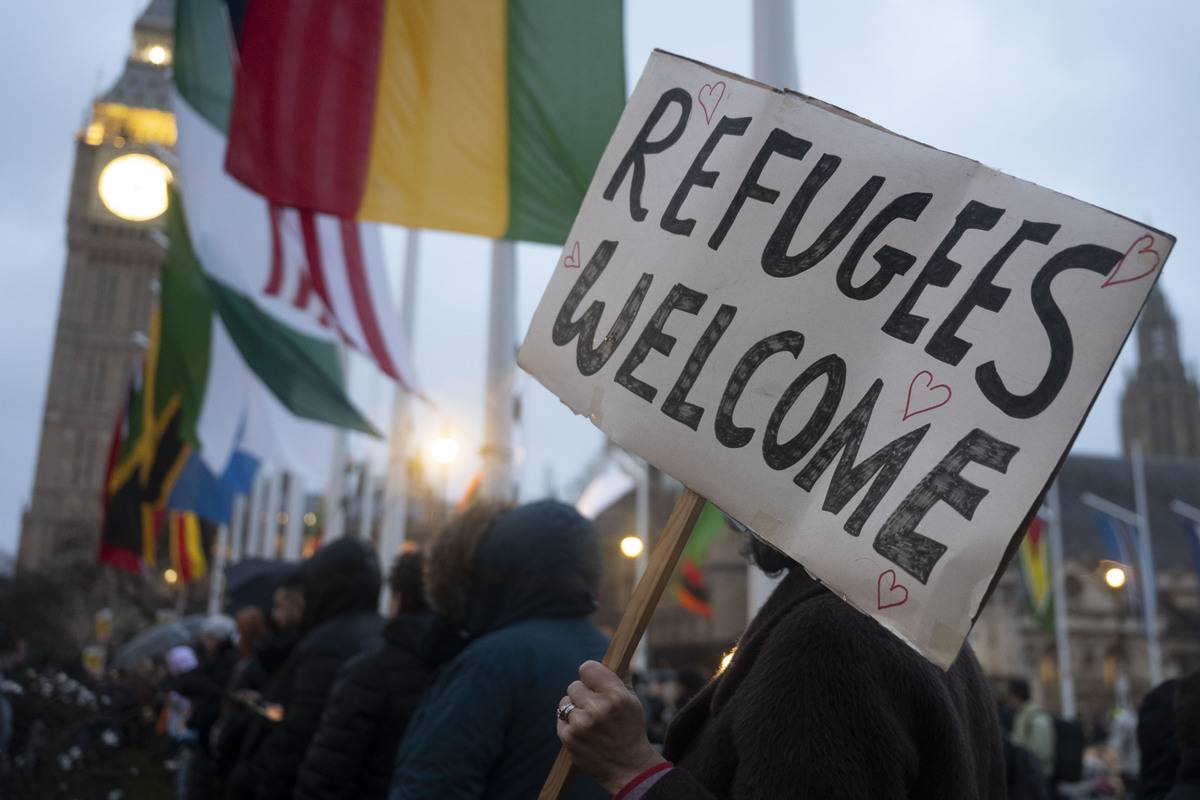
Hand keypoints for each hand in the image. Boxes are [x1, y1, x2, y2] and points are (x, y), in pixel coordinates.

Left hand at [557, 660, 664, 794]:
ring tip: (589, 720)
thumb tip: (612, 656)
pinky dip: (569, 723)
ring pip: (565, 702)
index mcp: (615, 696)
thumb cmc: (630, 729)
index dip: (591, 674)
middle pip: (574, 685)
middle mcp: (597, 709)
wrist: (628, 767)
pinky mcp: (568, 738)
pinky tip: (583, 732)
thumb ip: (620, 676)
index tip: (594, 681)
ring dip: (574, 708)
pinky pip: (560, 718)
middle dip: (583, 693)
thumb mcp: (633, 701)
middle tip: (594, 705)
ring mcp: (581, 724)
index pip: (587, 668)